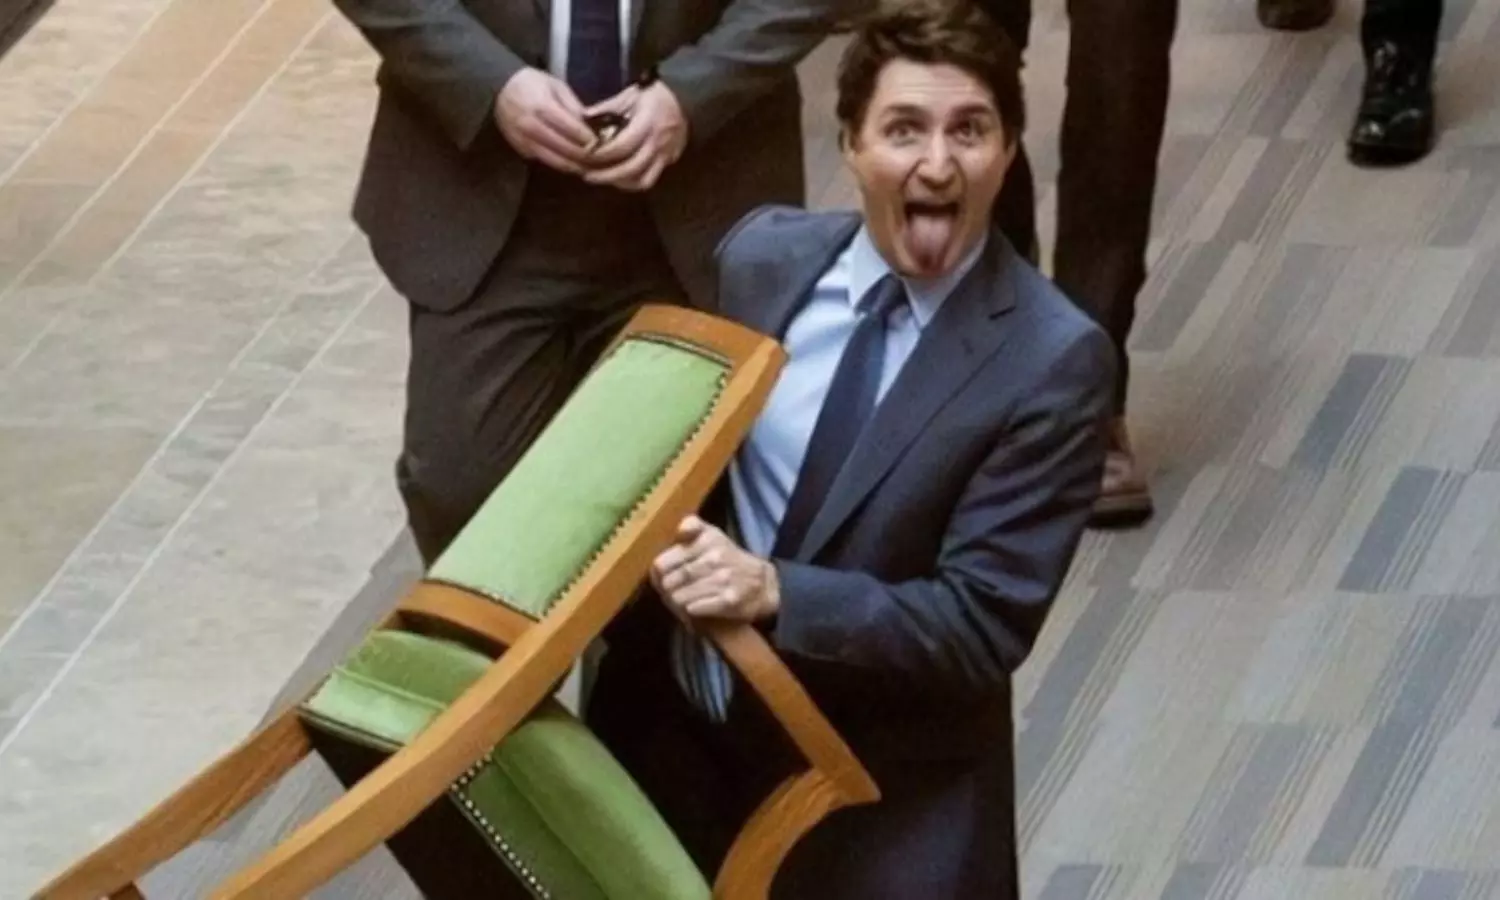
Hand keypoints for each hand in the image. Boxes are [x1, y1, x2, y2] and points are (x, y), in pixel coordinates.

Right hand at [494, 68, 596, 173]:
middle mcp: (532, 126)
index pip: (572, 129)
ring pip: (555, 160)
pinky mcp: (521, 149)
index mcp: (542, 107)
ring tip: (590, 167)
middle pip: (565, 148)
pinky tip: (573, 164)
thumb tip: (591, 125)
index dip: (589, 139)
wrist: (500, 89)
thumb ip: (573, 106)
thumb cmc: (532, 83)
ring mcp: (524, 140)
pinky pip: (544, 161)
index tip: (602, 143)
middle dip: (585, 155)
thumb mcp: (556, 85)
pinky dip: (560, 164)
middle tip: (600, 158)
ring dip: (574, 166)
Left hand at [583, 81, 688, 190]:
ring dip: (620, 183)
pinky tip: (620, 179)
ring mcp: (665, 155)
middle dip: (606, 175)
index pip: (621, 146)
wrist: (686, 98)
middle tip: (587, 175)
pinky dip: (633, 182)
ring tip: (603, 179)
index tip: (584, 155)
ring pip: (642, 180)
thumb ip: (606, 108)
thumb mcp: (629, 95)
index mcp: (647, 124)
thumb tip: (581, 118)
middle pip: (630, 168)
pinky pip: (651, 179)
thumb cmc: (654, 94)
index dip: (601, 154)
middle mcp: (657, 143)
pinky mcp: (669, 161)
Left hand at [651, 516, 778, 622]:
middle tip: (672, 594)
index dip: (658, 575)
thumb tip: (680, 530)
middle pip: (669, 582)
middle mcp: (715, 556)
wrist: (762, 584)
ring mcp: (722, 579)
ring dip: (678, 603)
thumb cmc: (728, 559)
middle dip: (667, 591)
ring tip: (683, 602)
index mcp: (706, 538)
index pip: (662, 563)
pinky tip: (696, 609)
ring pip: (679, 597)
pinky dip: (690, 612)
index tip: (663, 578)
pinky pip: (693, 609)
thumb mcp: (712, 534)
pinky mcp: (728, 600)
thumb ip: (691, 525)